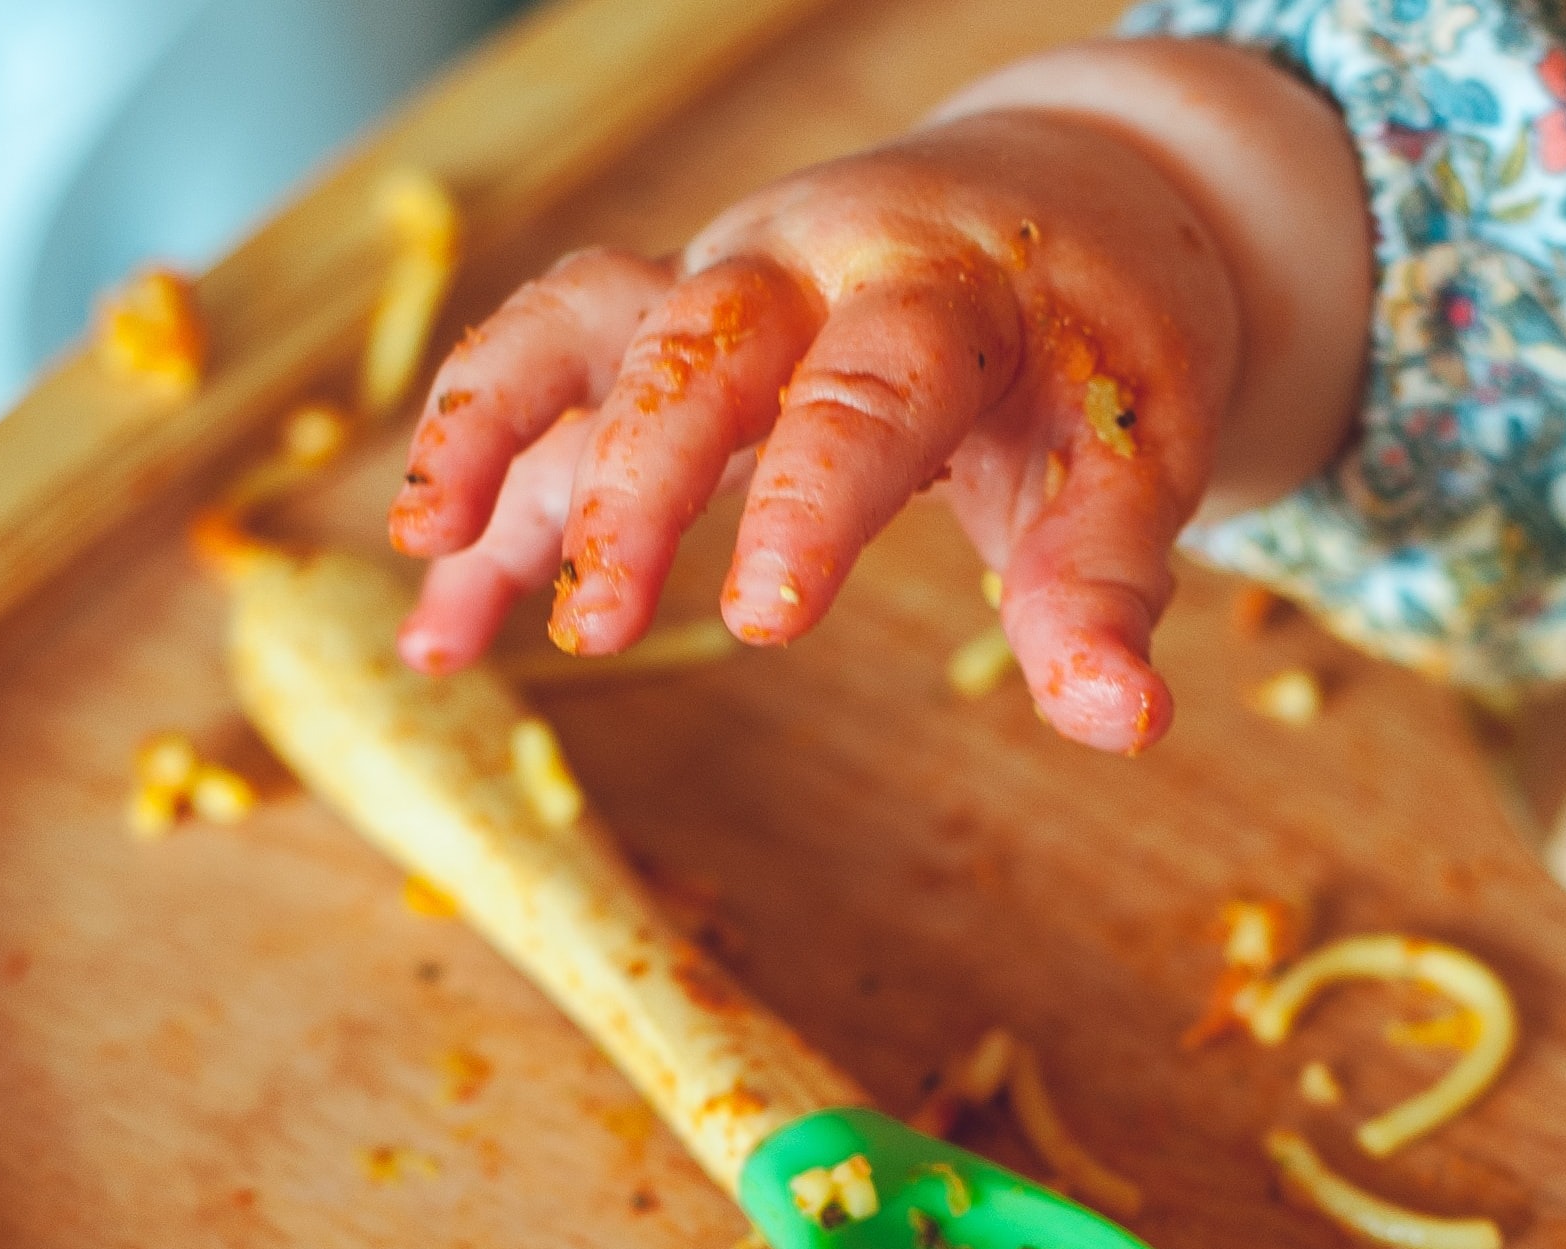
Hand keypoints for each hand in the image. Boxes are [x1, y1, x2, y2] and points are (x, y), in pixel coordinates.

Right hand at [389, 41, 1370, 752]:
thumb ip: (1109, 586)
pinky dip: (485, 472)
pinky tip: (439, 603)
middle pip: (692, 349)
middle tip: (595, 626)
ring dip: (496, 438)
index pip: (867, 393)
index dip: (812, 500)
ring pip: (581, 332)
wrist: (1064, 207)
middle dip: (633, 486)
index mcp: (941, 293)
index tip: (767, 618)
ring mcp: (722, 285)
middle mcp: (808, 267)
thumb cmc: (1096, 349)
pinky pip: (552, 378)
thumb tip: (1124, 724)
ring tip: (431, 566)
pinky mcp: (672, 324)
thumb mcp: (1135, 457)